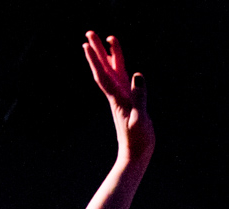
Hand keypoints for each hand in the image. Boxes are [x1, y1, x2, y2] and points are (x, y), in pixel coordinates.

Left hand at [83, 32, 152, 165]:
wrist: (135, 156)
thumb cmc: (138, 140)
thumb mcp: (140, 119)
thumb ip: (139, 97)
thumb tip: (138, 75)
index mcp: (117, 98)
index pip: (104, 75)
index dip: (96, 59)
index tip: (87, 44)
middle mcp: (117, 95)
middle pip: (105, 68)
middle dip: (98, 50)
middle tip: (90, 33)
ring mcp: (122, 99)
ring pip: (113, 72)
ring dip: (109, 56)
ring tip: (107, 40)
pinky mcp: (128, 103)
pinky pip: (122, 80)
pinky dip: (119, 68)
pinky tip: (120, 64)